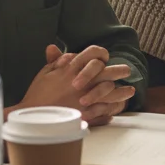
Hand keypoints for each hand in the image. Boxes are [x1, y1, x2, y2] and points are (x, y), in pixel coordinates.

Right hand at [16, 45, 133, 126]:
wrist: (34, 117)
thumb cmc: (38, 94)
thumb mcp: (44, 74)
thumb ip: (54, 60)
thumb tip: (54, 47)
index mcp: (72, 69)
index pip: (94, 53)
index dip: (101, 54)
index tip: (106, 58)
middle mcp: (82, 81)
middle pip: (108, 71)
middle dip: (120, 70)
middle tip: (126, 71)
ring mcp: (86, 97)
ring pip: (112, 90)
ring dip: (123, 91)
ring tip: (131, 90)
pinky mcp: (88, 112)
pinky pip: (107, 108)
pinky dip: (114, 107)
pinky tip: (119, 106)